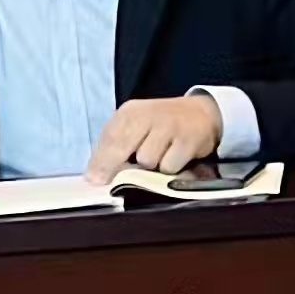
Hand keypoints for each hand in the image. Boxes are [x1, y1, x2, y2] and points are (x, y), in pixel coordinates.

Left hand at [86, 94, 222, 182]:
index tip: (93, 179)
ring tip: (158, 157)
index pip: (109, 137)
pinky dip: (170, 168)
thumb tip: (95, 175)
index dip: (100, 161)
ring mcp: (169, 126)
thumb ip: (115, 146)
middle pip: (122, 147)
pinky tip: (174, 158)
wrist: (201, 114)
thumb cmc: (160, 125)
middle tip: (109, 181)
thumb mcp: (134, 127)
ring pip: (147, 161)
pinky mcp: (188, 141)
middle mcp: (148, 115)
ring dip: (150, 167)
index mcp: (130, 112)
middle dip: (113, 168)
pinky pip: (169, 167)